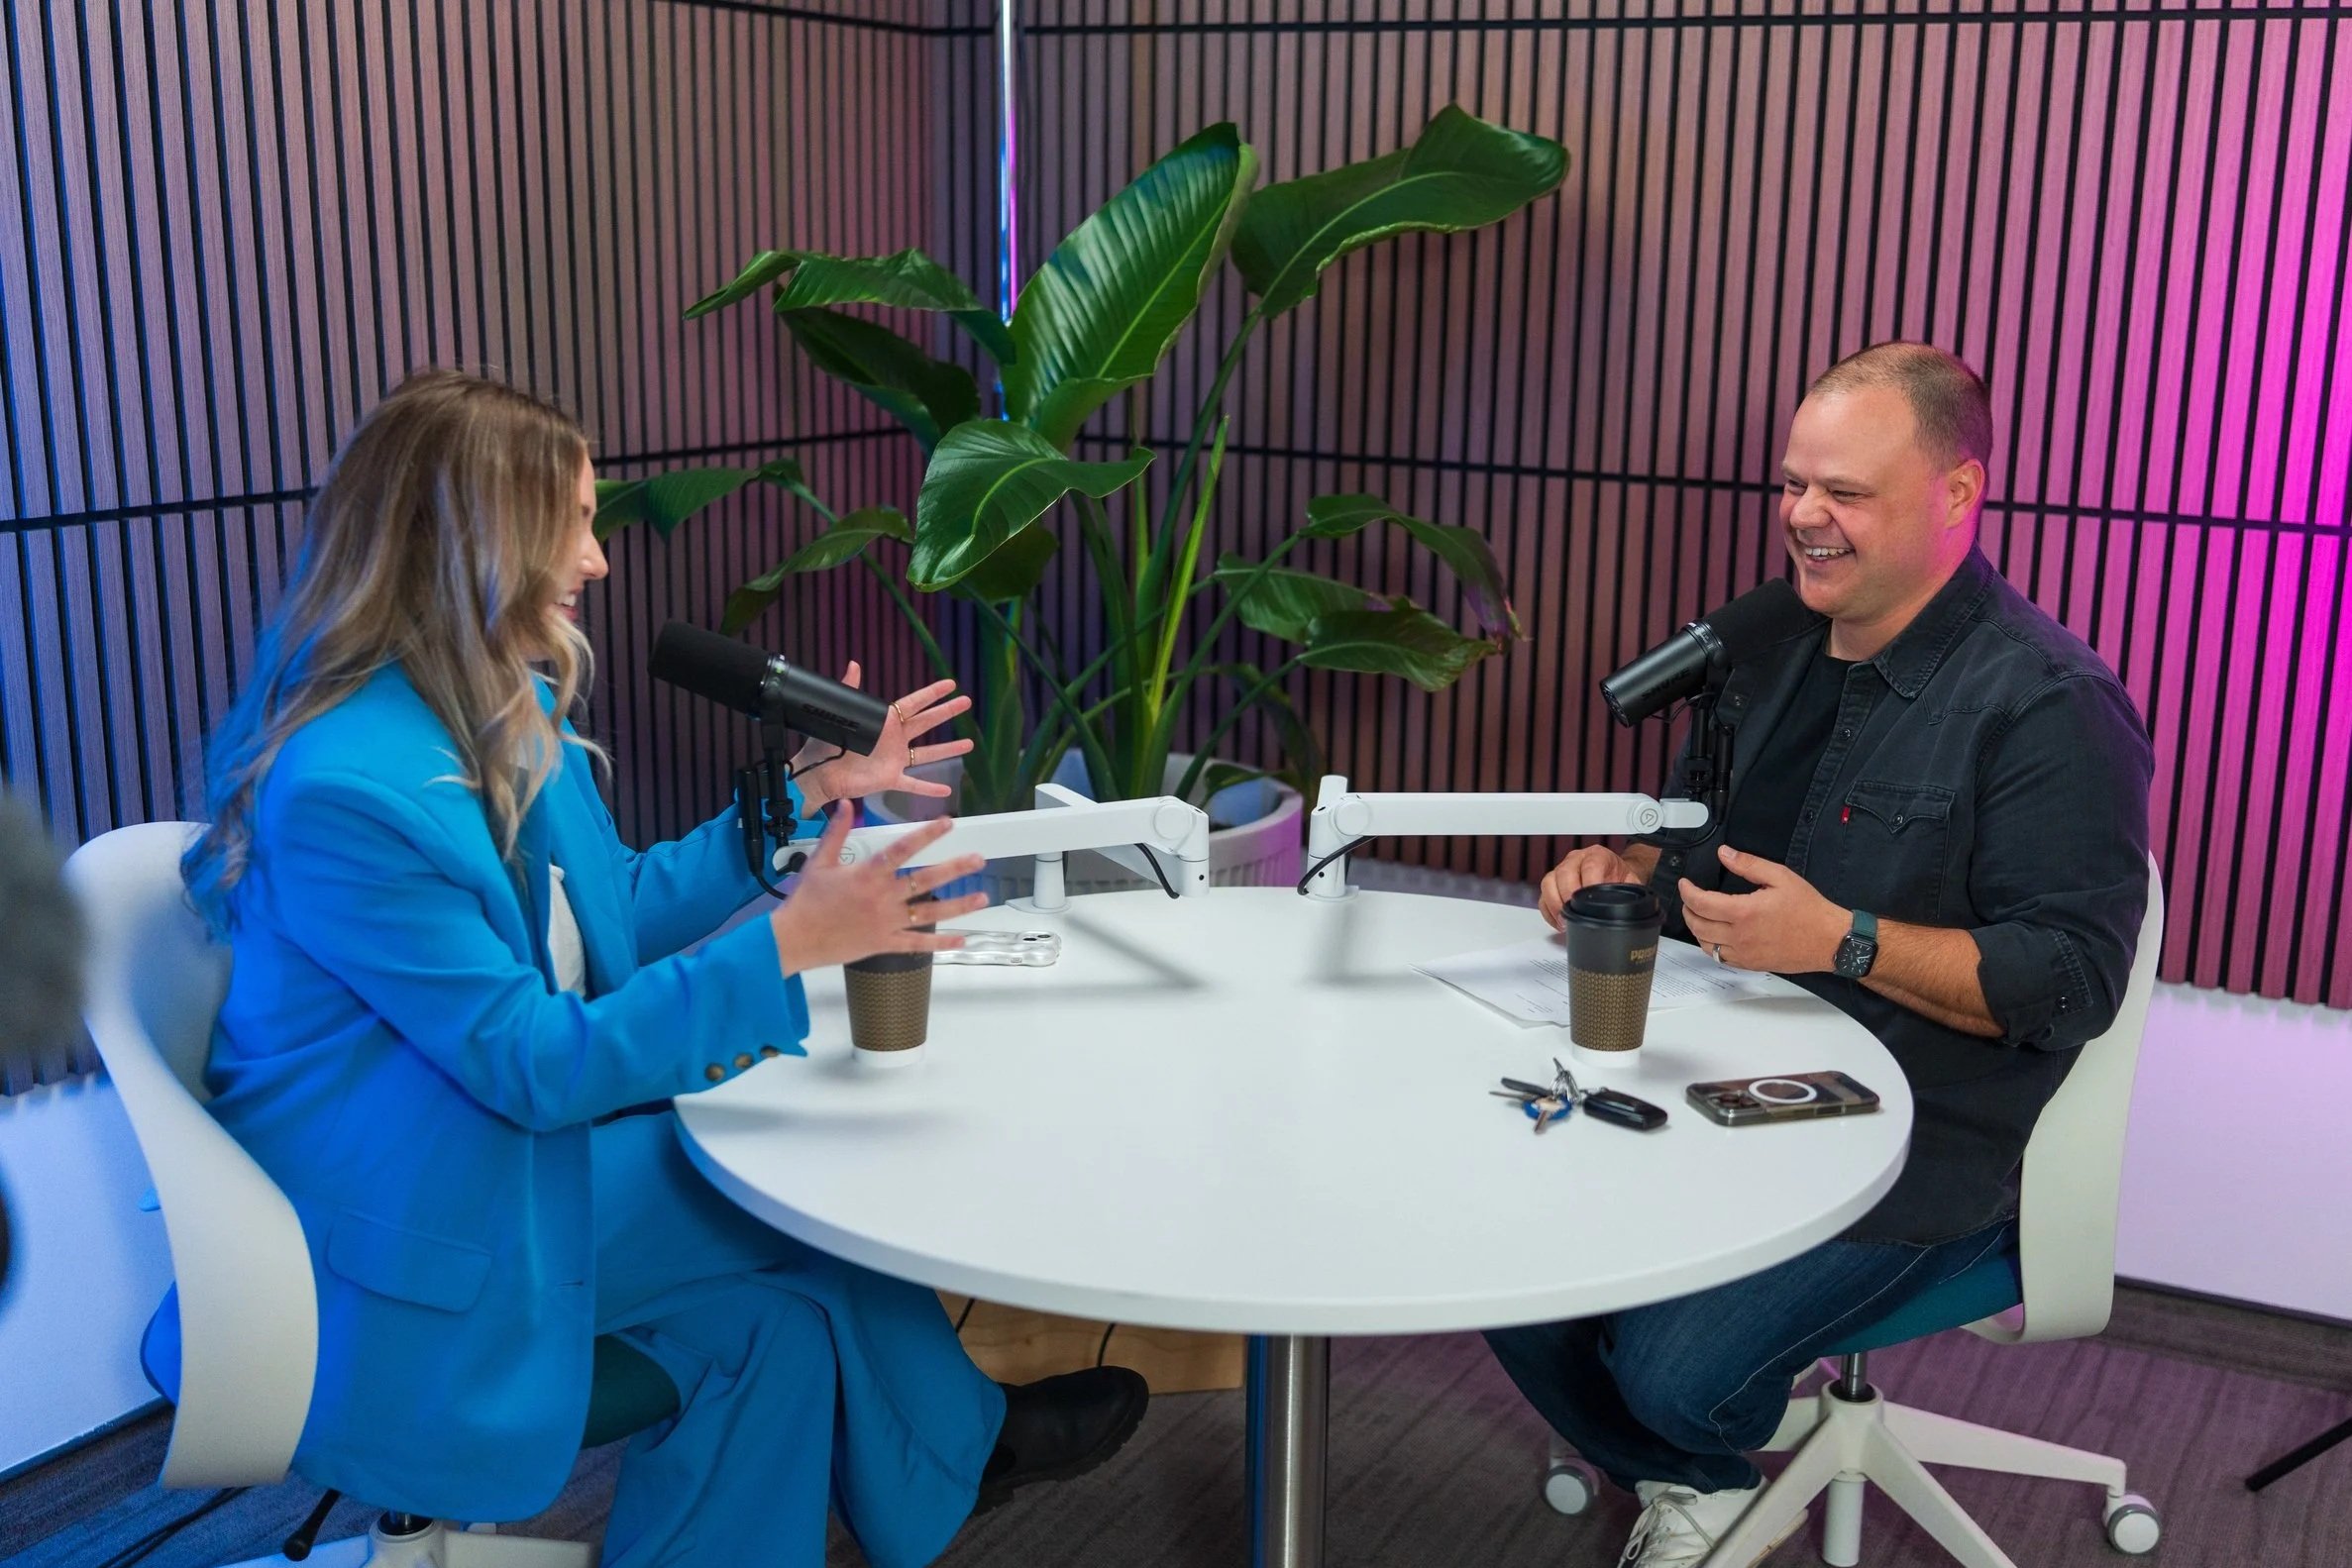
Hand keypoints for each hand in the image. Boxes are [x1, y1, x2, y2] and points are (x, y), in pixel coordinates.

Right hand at [766, 805, 989, 977]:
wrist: (796, 938)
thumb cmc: (807, 899)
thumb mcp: (819, 860)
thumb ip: (837, 831)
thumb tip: (846, 804)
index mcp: (868, 874)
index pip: (902, 849)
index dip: (926, 834)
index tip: (948, 823)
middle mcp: (883, 897)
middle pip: (925, 881)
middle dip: (955, 869)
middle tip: (978, 859)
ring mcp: (887, 922)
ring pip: (929, 913)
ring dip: (958, 906)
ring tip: (982, 897)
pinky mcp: (885, 943)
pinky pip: (917, 944)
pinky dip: (940, 944)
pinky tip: (962, 939)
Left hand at [793, 662, 974, 811]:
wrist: (819, 773)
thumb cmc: (826, 743)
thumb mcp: (841, 714)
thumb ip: (850, 690)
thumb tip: (854, 664)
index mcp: (884, 721)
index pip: (914, 704)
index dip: (932, 694)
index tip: (950, 685)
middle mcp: (894, 739)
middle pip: (927, 723)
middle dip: (947, 713)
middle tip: (966, 702)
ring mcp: (894, 759)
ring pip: (927, 754)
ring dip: (948, 750)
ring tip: (969, 744)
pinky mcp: (890, 779)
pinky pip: (914, 784)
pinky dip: (929, 788)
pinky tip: (946, 789)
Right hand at [1538, 845, 1645, 930]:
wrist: (1614, 873)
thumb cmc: (1619, 876)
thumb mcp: (1630, 881)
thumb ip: (1629, 891)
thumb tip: (1630, 907)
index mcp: (1598, 856)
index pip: (1590, 866)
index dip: (1589, 884)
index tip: (1590, 901)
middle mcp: (1576, 859)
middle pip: (1564, 873)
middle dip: (1567, 896)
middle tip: (1574, 914)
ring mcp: (1562, 870)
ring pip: (1549, 882)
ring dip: (1554, 904)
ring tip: (1564, 921)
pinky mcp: (1553, 883)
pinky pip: (1543, 895)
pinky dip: (1548, 911)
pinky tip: (1558, 921)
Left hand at [1676, 845, 1846, 972]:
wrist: (1830, 940)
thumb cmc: (1809, 909)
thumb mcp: (1780, 877)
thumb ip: (1748, 864)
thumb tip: (1725, 853)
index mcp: (1744, 912)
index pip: (1701, 903)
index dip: (1687, 892)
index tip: (1685, 884)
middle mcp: (1740, 936)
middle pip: (1697, 925)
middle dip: (1688, 909)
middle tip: (1690, 898)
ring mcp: (1744, 953)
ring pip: (1706, 944)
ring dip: (1697, 929)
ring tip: (1699, 915)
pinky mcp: (1751, 964)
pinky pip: (1721, 958)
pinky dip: (1711, 946)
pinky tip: (1715, 936)